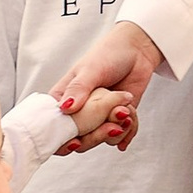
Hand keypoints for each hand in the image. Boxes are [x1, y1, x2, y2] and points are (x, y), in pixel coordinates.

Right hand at [58, 22, 166, 145]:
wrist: (137, 51)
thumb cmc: (109, 53)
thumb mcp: (91, 69)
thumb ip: (78, 88)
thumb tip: (65, 107)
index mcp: (64, 98)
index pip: (54, 127)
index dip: (61, 140)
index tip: (74, 142)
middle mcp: (80, 111)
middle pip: (80, 139)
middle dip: (97, 135)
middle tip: (112, 124)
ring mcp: (98, 117)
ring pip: (102, 139)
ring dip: (117, 129)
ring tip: (125, 110)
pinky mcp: (116, 119)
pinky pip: (120, 135)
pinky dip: (128, 129)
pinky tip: (131, 118)